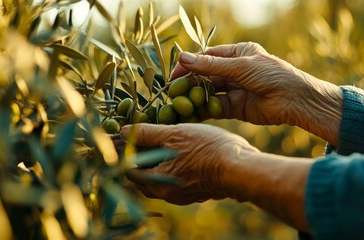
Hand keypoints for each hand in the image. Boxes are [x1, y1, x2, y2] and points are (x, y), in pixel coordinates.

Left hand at [123, 123, 258, 204]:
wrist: (240, 168)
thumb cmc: (206, 148)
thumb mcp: (175, 133)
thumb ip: (147, 133)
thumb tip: (123, 131)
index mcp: (156, 181)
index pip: (128, 169)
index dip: (125, 152)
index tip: (128, 137)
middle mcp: (165, 193)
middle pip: (143, 176)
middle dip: (141, 158)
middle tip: (145, 138)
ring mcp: (181, 195)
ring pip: (159, 178)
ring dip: (157, 163)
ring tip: (164, 143)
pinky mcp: (195, 192)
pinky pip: (175, 181)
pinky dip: (172, 168)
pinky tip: (181, 154)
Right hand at [171, 42, 342, 144]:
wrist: (295, 101)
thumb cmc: (273, 75)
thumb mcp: (241, 67)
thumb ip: (211, 66)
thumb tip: (183, 57)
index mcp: (237, 54)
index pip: (207, 58)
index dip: (190, 65)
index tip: (174, 74)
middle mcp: (234, 71)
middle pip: (205, 76)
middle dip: (189, 83)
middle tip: (172, 92)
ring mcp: (234, 90)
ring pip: (208, 93)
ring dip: (194, 98)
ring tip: (178, 105)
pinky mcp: (235, 108)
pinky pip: (215, 108)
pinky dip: (203, 111)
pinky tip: (190, 114)